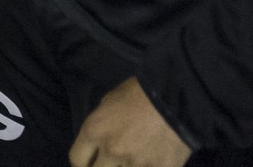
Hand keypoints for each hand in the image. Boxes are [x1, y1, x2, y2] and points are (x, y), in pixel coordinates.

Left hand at [70, 78, 190, 166]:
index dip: (83, 163)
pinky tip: (151, 162)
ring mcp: (136, 163)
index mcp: (94, 131)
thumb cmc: (139, 93)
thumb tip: (100, 139)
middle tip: (111, 164)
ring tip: (135, 158)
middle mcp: (111, 150)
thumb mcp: (109, 102)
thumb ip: (101, 124)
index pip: (76, 159)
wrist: (176, 98)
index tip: (91, 162)